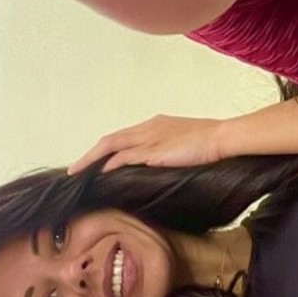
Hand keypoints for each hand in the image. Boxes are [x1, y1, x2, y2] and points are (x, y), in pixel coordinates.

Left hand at [68, 114, 225, 173]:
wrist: (222, 138)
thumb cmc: (210, 143)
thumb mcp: (184, 143)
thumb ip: (168, 151)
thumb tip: (157, 164)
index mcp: (155, 124)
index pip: (123, 136)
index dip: (106, 148)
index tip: (94, 160)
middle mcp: (148, 128)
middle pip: (111, 139)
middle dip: (91, 154)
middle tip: (75, 168)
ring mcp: (150, 138)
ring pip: (111, 145)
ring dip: (92, 158)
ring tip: (78, 171)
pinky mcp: (153, 151)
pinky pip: (125, 156)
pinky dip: (110, 163)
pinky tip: (101, 172)